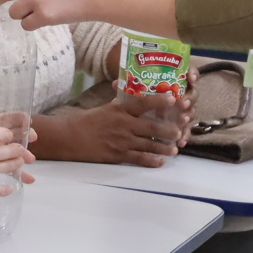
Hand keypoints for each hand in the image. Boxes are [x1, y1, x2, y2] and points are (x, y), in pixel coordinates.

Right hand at [57, 89, 184, 166]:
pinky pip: (139, 159)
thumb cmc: (90, 121)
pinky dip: (151, 161)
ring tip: (175, 150)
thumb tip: (132, 90)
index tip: (172, 99)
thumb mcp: (106, 108)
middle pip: (151, 127)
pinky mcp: (118, 155)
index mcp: (120, 111)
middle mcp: (124, 125)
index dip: (158, 101)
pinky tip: (160, 162)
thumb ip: (122, 102)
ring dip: (163, 148)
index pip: (142, 104)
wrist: (72, 138)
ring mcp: (122, 142)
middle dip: (168, 130)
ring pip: (148, 145)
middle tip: (179, 131)